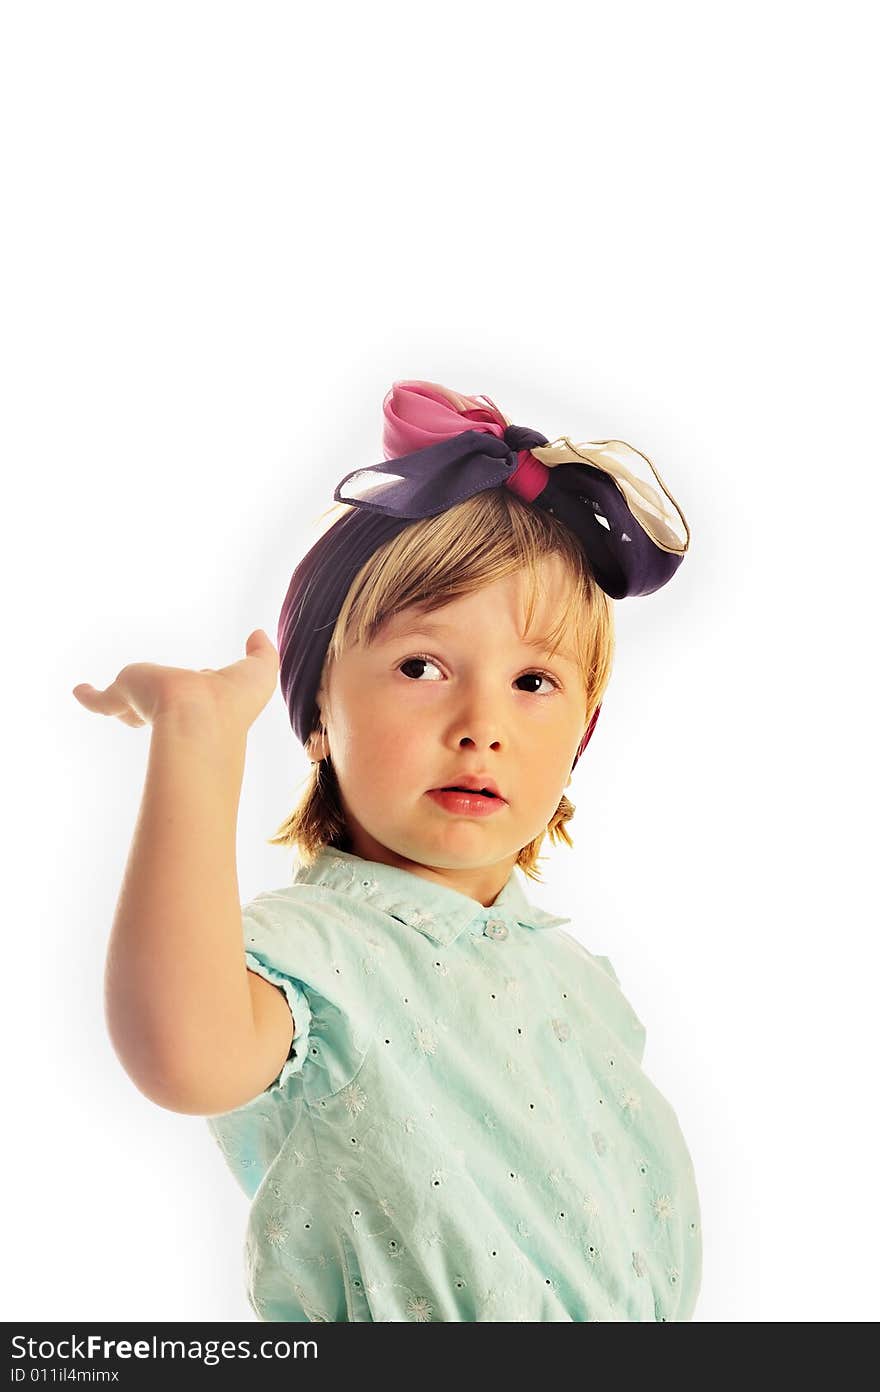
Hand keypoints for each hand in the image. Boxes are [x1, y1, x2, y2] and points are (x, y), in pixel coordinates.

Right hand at [71, 629, 279, 733]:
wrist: (199, 720)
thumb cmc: (234, 702)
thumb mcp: (259, 671)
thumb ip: (263, 653)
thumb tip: (257, 634)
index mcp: (204, 702)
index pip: (195, 692)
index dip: (197, 683)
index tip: (200, 676)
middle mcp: (173, 709)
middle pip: (160, 706)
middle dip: (154, 706)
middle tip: (146, 706)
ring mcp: (146, 706)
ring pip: (129, 706)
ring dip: (121, 703)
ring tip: (108, 697)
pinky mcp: (123, 698)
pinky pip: (102, 700)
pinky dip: (90, 696)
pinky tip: (80, 691)